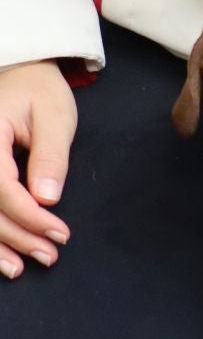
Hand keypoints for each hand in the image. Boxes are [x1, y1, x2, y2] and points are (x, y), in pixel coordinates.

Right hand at [0, 59, 75, 279]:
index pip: (1, 187)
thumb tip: (47, 197)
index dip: (29, 216)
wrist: (16, 71)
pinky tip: (0, 255)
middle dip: (16, 236)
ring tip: (20, 268)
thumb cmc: (37, 90)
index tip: (59, 234)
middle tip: (49, 256)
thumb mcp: (54, 116)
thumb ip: (51, 156)